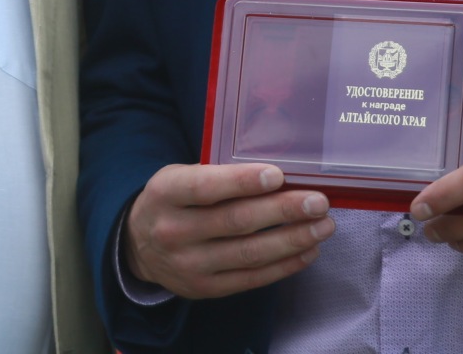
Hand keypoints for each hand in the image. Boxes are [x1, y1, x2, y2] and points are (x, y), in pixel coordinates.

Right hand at [122, 163, 334, 299]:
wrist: (139, 246)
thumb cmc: (172, 201)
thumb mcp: (179, 177)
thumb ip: (218, 175)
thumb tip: (278, 175)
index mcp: (166, 193)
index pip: (205, 187)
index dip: (242, 182)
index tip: (278, 175)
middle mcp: (174, 231)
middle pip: (236, 222)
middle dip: (282, 211)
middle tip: (318, 201)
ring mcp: (190, 264)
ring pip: (249, 253)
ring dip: (292, 239)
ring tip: (323, 226)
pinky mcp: (206, 289)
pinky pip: (252, 278)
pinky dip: (284, 265)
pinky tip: (308, 251)